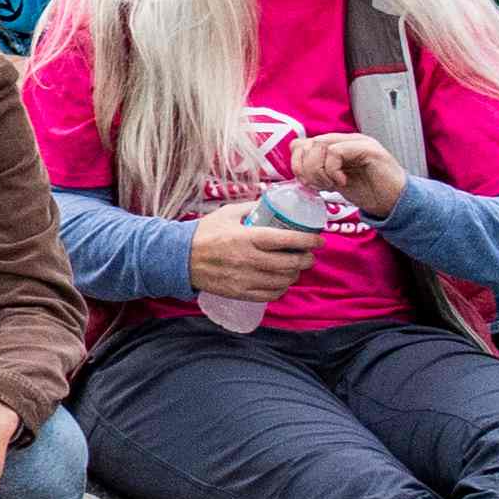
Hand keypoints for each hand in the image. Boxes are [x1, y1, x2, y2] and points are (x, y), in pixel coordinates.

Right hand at [186, 204, 324, 302]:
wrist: (179, 258)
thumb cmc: (204, 233)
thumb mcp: (227, 213)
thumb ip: (251, 207)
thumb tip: (273, 203)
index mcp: (246, 238)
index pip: (286, 241)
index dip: (307, 241)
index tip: (319, 240)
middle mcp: (248, 260)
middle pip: (289, 264)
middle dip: (306, 260)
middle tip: (310, 256)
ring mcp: (244, 279)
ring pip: (282, 281)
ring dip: (295, 275)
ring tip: (297, 268)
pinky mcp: (239, 293)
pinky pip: (269, 295)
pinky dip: (281, 289)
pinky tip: (282, 282)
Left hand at [289, 130, 406, 217]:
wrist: (395, 201)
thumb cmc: (368, 192)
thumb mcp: (335, 182)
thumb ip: (319, 172)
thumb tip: (298, 172)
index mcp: (336, 145)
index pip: (302, 144)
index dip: (297, 164)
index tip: (307, 183)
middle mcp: (345, 140)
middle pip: (308, 144)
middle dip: (306, 169)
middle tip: (319, 186)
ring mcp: (357, 142)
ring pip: (320, 145)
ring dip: (319, 170)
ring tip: (332, 184)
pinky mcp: (367, 149)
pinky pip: (336, 152)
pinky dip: (333, 170)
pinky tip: (342, 182)